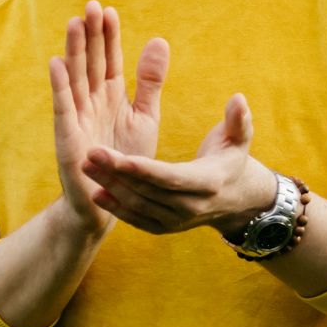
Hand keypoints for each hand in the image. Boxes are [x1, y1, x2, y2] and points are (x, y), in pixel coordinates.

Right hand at [47, 2, 167, 235]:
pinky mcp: (68, 137)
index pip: (110, 60)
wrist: (113, 200)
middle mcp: (92, 102)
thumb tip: (158, 40)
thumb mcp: (145, 115)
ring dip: (74, 51)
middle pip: (92, 63)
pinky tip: (56, 63)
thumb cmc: (127, 158)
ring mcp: (78, 118)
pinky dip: (60, 86)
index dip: (109, 37)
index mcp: (112, 96)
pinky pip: (63, 107)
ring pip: (76, 79)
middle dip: (91, 36)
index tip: (109, 10)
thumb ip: (150, 81)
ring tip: (74, 23)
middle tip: (90, 5)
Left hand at [82, 78, 278, 237]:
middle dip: (117, 173)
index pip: (170, 177)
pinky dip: (116, 208)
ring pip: (138, 205)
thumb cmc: (232, 158)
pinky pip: (136, 219)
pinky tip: (96, 193)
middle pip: (147, 191)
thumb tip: (238, 98)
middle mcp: (191, 207)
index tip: (119, 157)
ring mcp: (176, 221)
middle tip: (90, 153)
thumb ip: (239, 119)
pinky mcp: (164, 228)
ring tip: (86, 166)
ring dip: (110, 187)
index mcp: (208, 183)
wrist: (235, 198)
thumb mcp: (240, 139)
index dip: (144, 169)